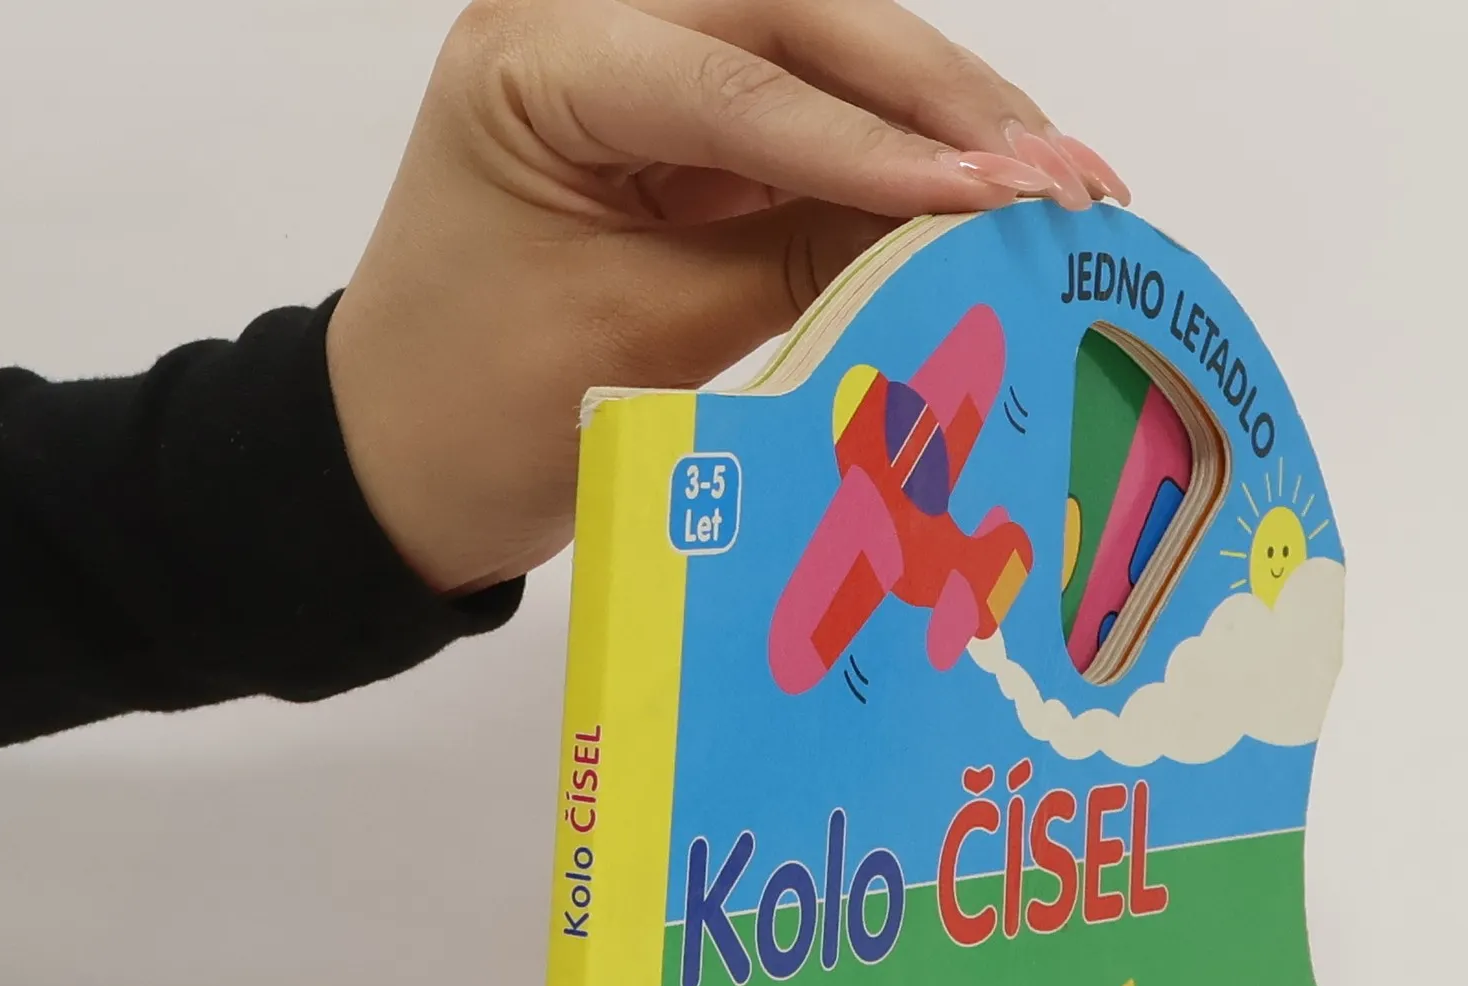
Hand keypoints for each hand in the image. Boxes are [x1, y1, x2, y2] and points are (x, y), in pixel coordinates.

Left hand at [325, 0, 1126, 596]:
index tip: (1002, 192)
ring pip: (825, 57)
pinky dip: (899, 166)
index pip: (737, 80)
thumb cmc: (478, 410)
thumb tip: (963, 229)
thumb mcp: (649, 336)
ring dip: (943, 119)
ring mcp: (641, 66)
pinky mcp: (683, 128)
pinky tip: (986, 200)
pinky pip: (812, 123)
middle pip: (801, 20)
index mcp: (539, 60)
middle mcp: (590, 24)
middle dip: (942, 100)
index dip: (881, 143)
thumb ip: (803, 265)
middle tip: (1064, 175)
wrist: (403, 460)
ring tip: (1058, 184)